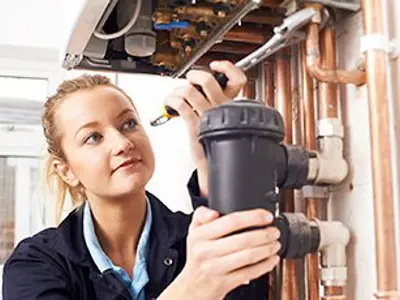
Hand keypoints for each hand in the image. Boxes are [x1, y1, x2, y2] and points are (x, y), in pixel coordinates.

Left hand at [164, 61, 246, 196]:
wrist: (212, 167)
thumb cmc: (215, 144)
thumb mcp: (222, 121)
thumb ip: (217, 103)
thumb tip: (202, 86)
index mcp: (232, 106)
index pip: (237, 79)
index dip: (227, 68)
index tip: (216, 66)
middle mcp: (221, 109)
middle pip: (207, 80)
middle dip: (193, 76)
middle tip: (190, 80)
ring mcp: (208, 117)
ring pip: (189, 91)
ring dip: (177, 91)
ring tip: (176, 96)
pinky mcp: (196, 126)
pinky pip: (181, 105)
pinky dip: (171, 101)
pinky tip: (170, 105)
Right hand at [166, 207, 280, 299]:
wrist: (193, 286)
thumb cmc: (198, 254)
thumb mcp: (194, 230)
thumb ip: (202, 214)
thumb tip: (213, 212)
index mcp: (200, 235)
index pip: (230, 221)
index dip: (253, 217)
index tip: (266, 216)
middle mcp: (206, 251)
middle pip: (243, 239)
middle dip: (265, 234)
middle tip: (274, 231)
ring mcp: (216, 268)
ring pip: (248, 256)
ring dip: (267, 249)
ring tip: (275, 244)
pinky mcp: (225, 283)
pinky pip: (249, 273)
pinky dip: (265, 265)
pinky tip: (271, 259)